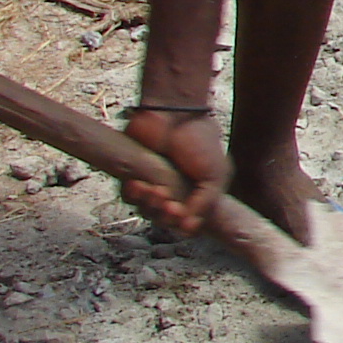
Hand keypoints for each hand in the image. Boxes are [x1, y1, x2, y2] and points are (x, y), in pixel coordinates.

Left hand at [123, 108, 227, 234]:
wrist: (174, 112)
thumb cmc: (199, 140)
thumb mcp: (214, 175)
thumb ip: (205, 203)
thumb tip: (189, 229)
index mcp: (196, 193)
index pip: (187, 221)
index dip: (181, 223)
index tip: (180, 212)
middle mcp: (174, 191)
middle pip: (165, 219)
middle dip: (165, 215)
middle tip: (168, 203)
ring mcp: (153, 184)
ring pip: (146, 210)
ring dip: (149, 205)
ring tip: (155, 190)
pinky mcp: (132, 175)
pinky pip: (128, 197)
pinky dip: (132, 195)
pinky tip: (138, 184)